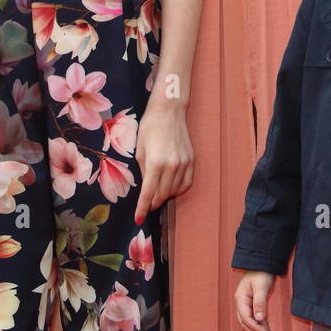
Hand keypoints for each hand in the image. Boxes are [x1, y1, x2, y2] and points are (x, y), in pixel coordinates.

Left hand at [133, 103, 193, 224]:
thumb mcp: (140, 150)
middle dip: (153, 203)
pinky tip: (171, 186)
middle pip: (162, 195)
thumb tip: (146, 187)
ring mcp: (184, 163)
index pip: (148, 194)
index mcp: (155, 163)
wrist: (169, 110)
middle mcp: (171, 166)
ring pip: (174, 191)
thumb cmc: (150, 127)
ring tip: (157, 191)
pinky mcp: (192, 160)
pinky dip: (178, 189)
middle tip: (147, 204)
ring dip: (165, 195)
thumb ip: (143, 171)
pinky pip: (186, 183)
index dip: (142, 209)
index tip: (138, 219)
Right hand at [235, 271, 274, 330]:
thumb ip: (260, 302)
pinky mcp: (252, 303)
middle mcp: (241, 302)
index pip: (245, 318)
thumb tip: (259, 319)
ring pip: (249, 321)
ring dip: (257, 330)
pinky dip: (259, 325)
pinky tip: (265, 330)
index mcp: (241, 298)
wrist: (262, 261)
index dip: (255, 327)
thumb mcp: (261, 286)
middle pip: (245, 322)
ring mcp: (246, 303)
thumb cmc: (261, 271)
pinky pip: (253, 317)